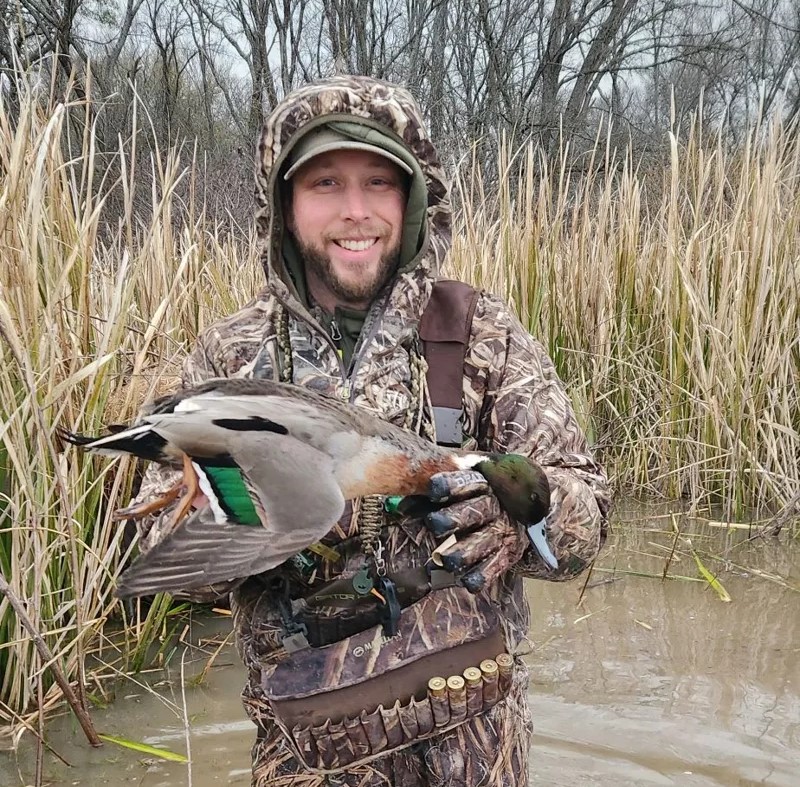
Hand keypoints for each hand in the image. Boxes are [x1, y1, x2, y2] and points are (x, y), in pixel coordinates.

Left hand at [420, 470, 529, 593]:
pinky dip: (483, 576)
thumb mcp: (464, 487)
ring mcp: (502, 530)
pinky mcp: (508, 553)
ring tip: (447, 560)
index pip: (468, 481)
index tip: (433, 488)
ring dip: (465, 552)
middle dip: (455, 518)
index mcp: (483, 483)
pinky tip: (468, 583)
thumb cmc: (480, 495)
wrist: (528, 506)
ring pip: (485, 541)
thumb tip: (401, 504)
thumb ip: (435, 494)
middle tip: (434, 523)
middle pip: (477, 510)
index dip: (451, 485)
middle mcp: (495, 506)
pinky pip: (496, 566)